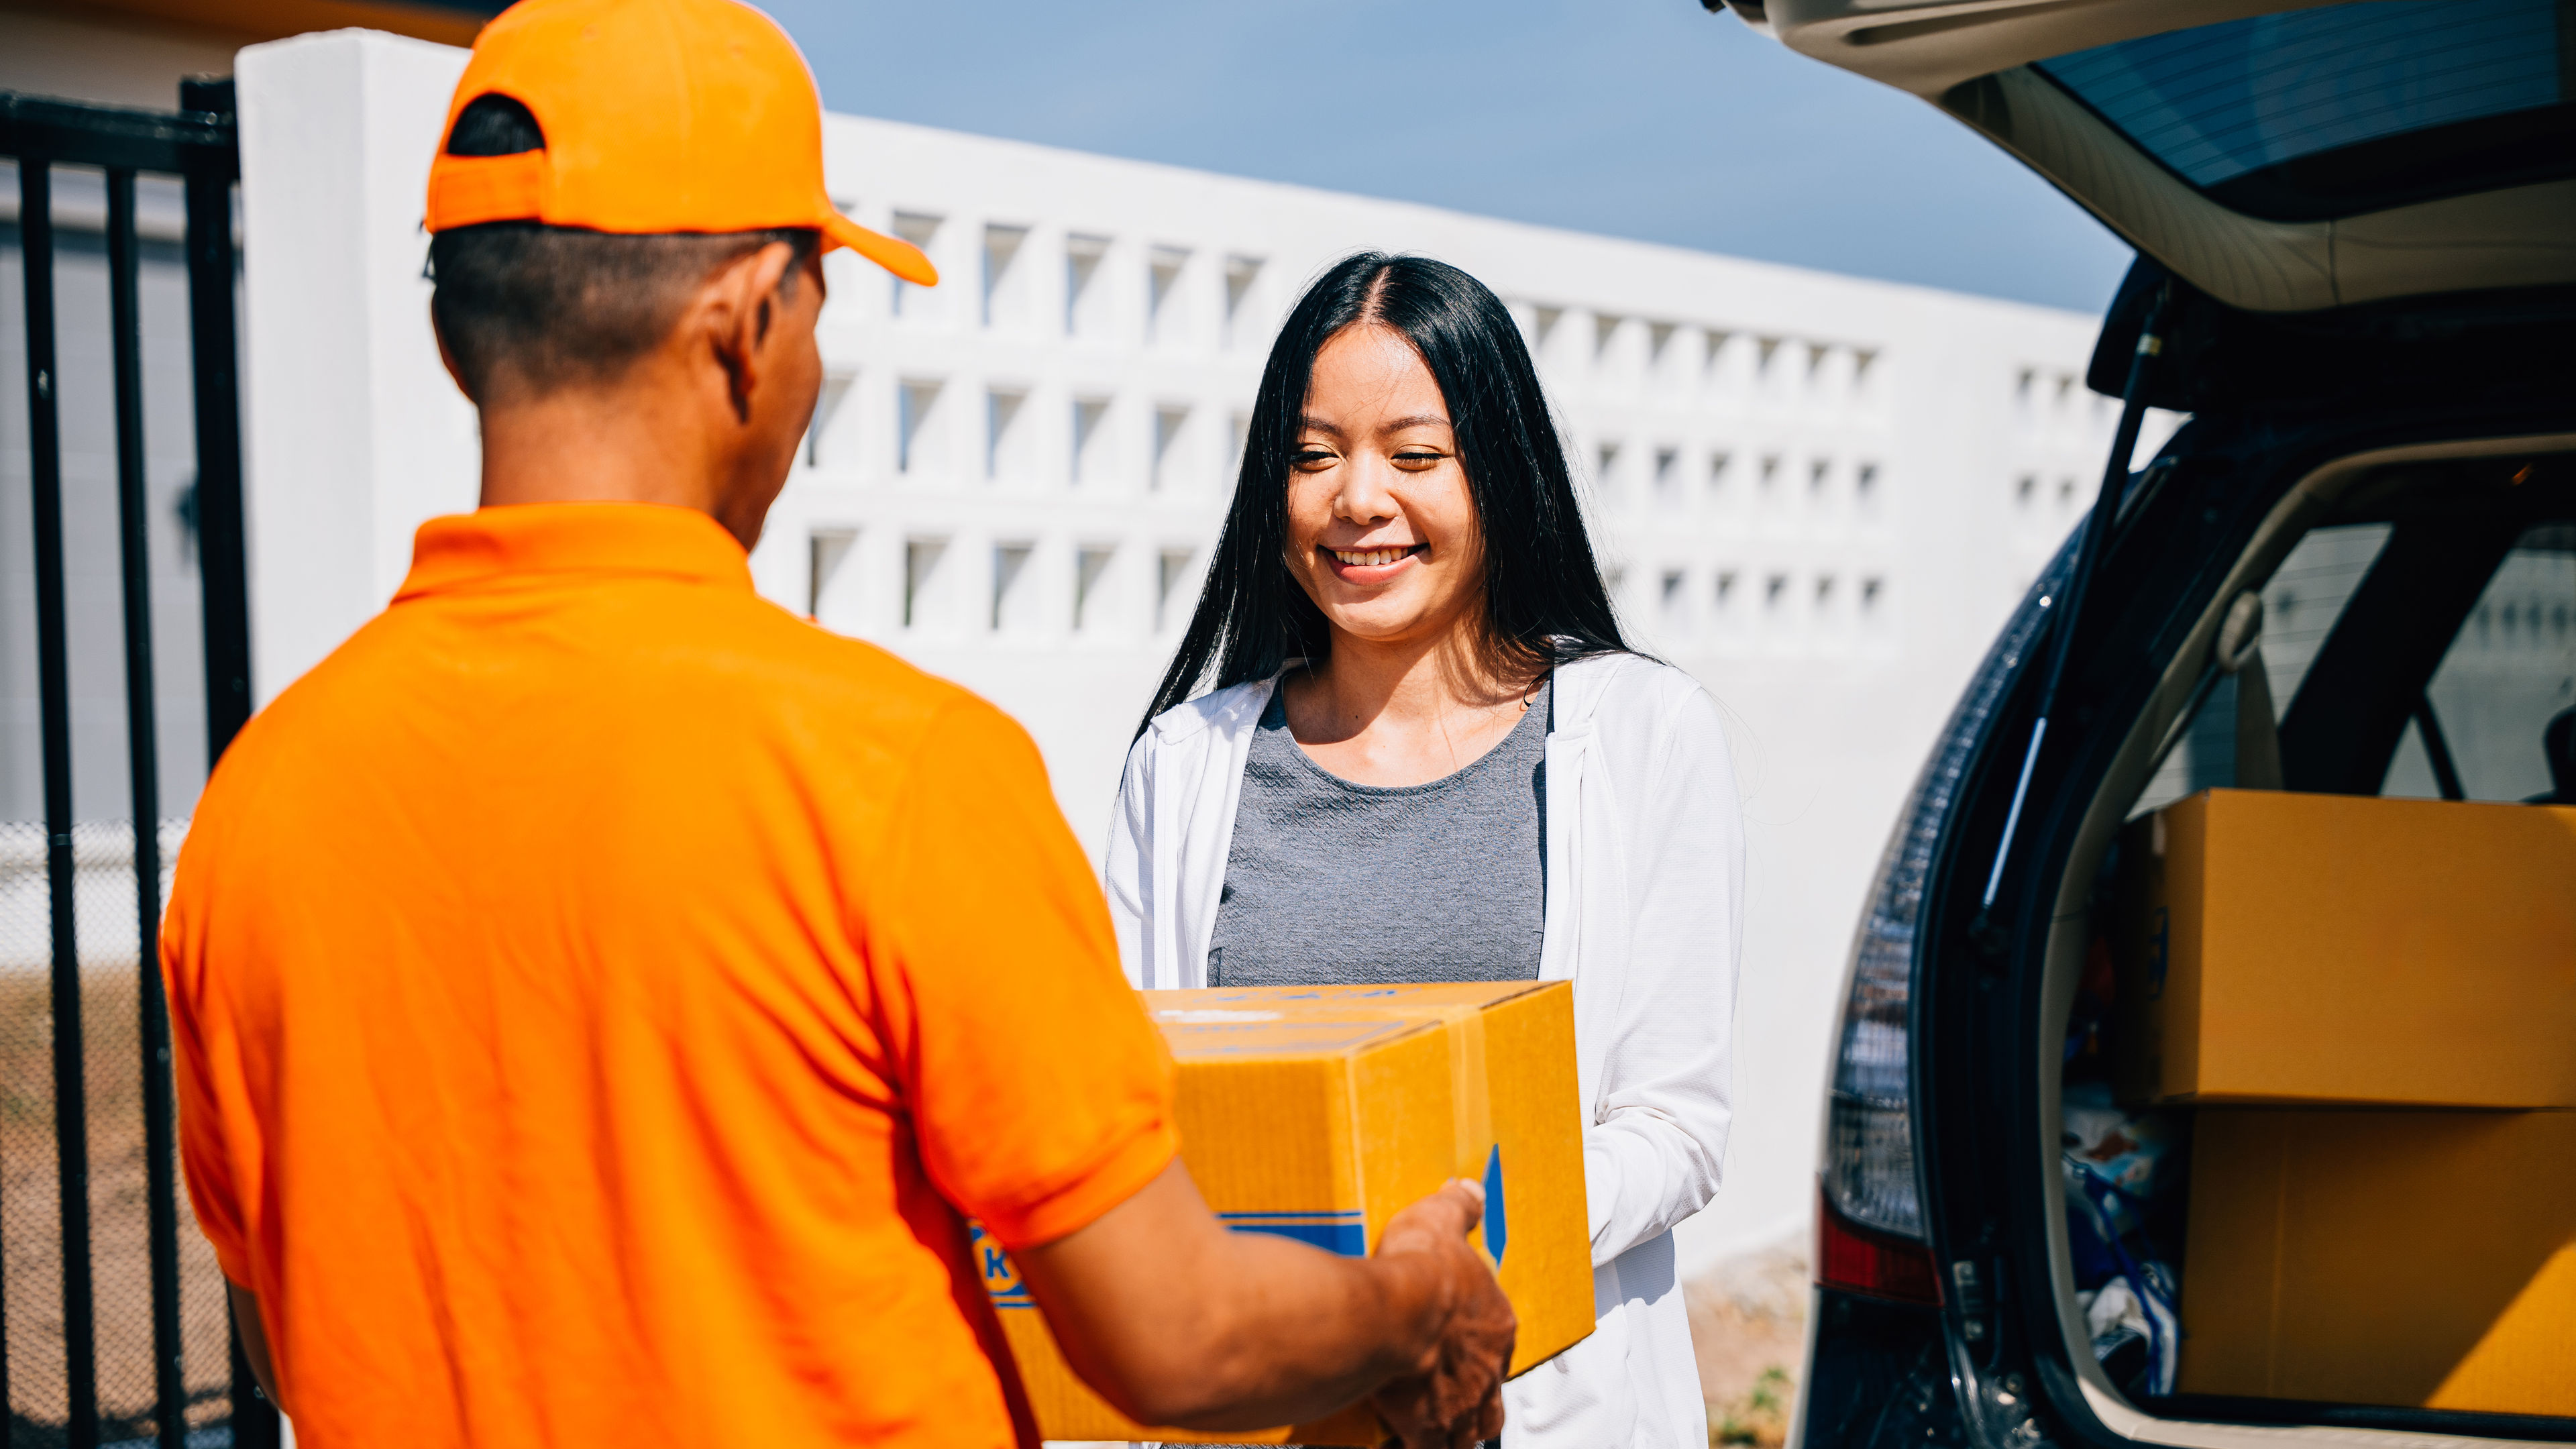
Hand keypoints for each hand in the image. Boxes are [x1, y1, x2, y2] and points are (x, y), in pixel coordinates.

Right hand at [1367, 1179, 1514, 1448]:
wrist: (1392, 1312)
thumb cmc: (1417, 1268)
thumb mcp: (1440, 1219)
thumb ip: (1458, 1209)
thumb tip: (1471, 1190)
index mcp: (1496, 1322)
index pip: (1497, 1336)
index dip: (1476, 1338)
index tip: (1452, 1333)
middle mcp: (1488, 1368)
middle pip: (1492, 1389)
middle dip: (1477, 1390)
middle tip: (1450, 1385)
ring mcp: (1463, 1402)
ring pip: (1476, 1428)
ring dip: (1461, 1427)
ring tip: (1438, 1422)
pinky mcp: (1432, 1429)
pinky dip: (1428, 1445)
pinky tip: (1408, 1437)